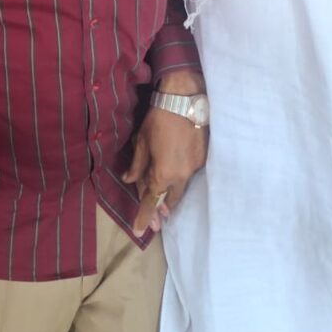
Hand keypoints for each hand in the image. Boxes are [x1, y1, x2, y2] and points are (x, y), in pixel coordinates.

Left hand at [122, 104, 207, 236]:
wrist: (184, 100)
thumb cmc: (158, 119)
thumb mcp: (141, 142)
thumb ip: (137, 165)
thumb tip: (128, 179)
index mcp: (163, 173)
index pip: (152, 201)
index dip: (144, 216)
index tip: (139, 231)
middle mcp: (181, 176)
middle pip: (170, 199)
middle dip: (161, 209)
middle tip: (157, 219)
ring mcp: (194, 168)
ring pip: (181, 188)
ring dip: (172, 195)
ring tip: (165, 203)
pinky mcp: (202, 158)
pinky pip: (189, 175)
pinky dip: (180, 179)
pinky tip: (176, 177)